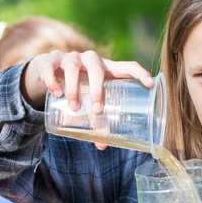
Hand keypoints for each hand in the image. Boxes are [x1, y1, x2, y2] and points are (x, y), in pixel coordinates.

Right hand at [21, 50, 153, 112]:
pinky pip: (51, 67)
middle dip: (98, 90)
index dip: (141, 73)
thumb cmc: (81, 85)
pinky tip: (56, 93)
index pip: (128, 66)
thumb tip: (103, 145)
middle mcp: (91, 59)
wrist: (51, 67)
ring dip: (73, 88)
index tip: (151, 84)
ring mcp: (71, 57)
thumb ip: (97, 116)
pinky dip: (53, 81)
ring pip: (72, 68)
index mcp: (107, 68)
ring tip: (74, 107)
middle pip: (97, 69)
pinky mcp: (52, 58)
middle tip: (97, 110)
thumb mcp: (90, 96)